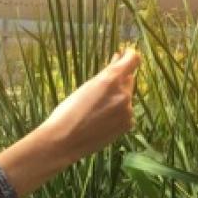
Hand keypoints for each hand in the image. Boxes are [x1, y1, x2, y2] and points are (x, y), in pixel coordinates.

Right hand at [0, 50, 139, 197]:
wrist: (64, 141)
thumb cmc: (68, 111)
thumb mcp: (86, 86)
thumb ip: (107, 74)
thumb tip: (120, 59)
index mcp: (110, 79)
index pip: (133, 59)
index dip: (129, 56)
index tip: (124, 56)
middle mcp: (123, 93)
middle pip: (129, 79)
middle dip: (119, 80)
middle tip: (101, 88)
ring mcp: (127, 110)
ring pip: (127, 97)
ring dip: (117, 98)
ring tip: (96, 110)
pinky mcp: (127, 124)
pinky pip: (126, 112)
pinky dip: (118, 113)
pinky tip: (101, 120)